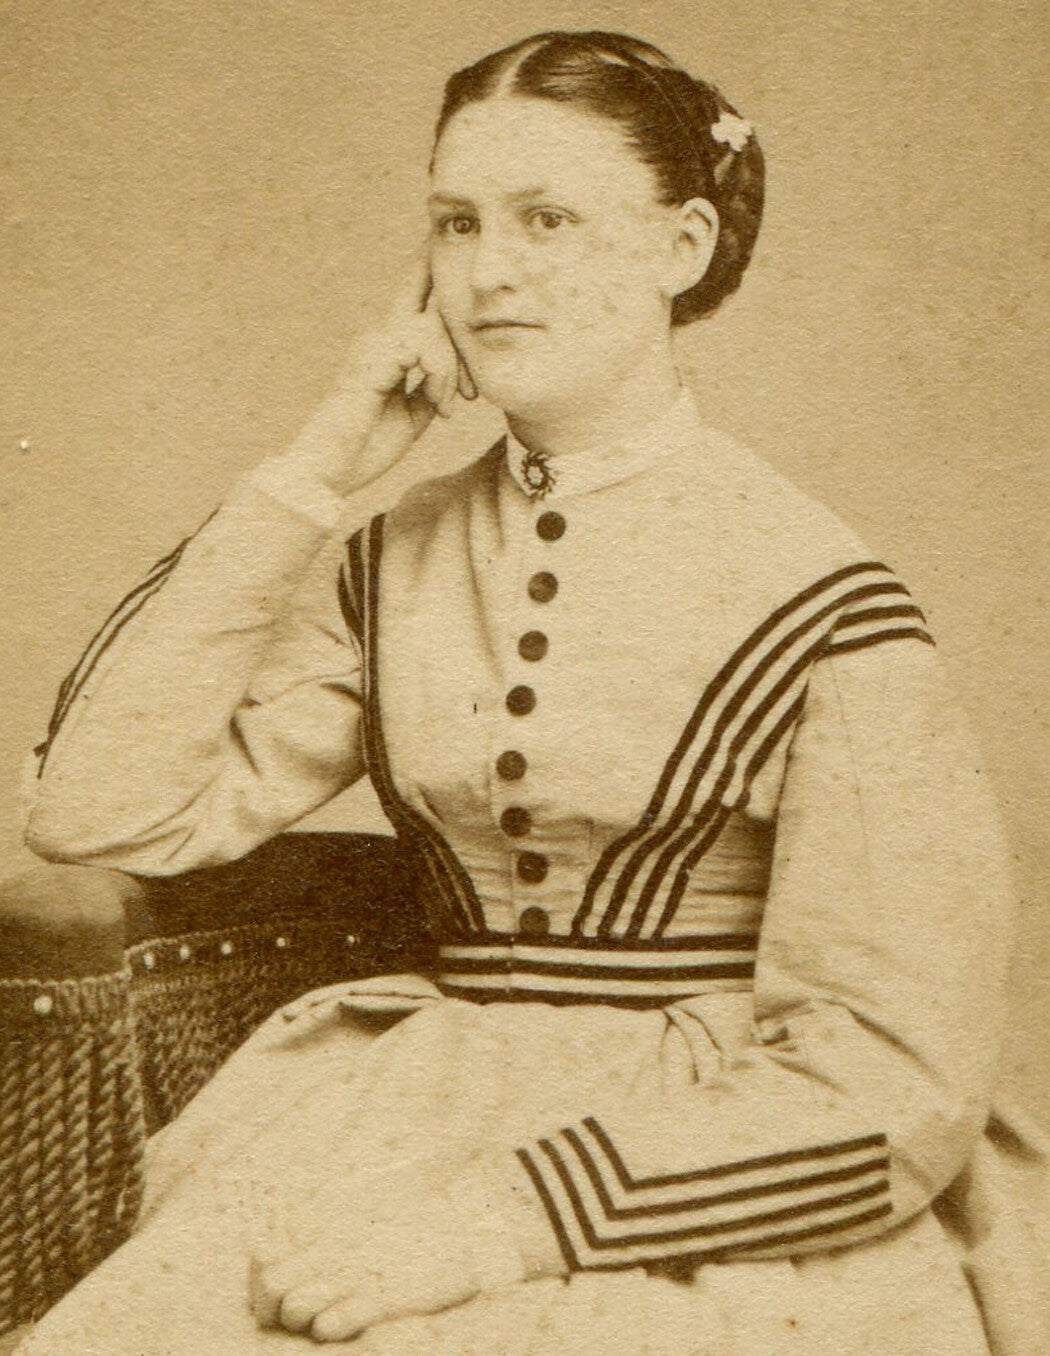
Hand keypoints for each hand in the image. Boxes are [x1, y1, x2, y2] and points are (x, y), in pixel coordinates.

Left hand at [249, 1191, 481, 1342]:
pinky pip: (333, 1325)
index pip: (263, 1257)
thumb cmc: (414, 1211)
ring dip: (301, 1319)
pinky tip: (344, 1320)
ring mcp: (357, 1273)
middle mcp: (334, 1247)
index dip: (258, 1279)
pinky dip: (330, 1328)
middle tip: (291, 1312)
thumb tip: (283, 1239)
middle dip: (270, 1307)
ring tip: (322, 1314)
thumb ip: (324, 1213)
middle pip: (270, 1287)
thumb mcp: (363, 1201)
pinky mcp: (382, 1298)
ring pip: (295, 1308)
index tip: (273, 1285)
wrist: (467, 1224)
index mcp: (327, 1221)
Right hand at [286, 257, 476, 497]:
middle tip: (467, 397)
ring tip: (444, 407)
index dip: (456, 325)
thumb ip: (432, 388)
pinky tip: (436, 405)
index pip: (419, 301)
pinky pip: (420, 346)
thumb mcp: (413, 414)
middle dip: (462, 354)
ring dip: (449, 370)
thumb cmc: (367, 446)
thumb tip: (457, 373)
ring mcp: (372, 346)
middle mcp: (379, 339)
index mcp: (388, 349)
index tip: (468, 392)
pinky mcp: (369, 360)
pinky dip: (438, 375)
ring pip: (431, 326)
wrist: (332, 471)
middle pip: (435, 310)